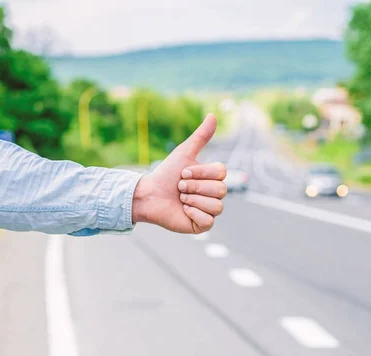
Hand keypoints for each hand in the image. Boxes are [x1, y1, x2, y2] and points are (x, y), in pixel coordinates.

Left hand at [132, 114, 226, 233]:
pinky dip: (194, 213)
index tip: (183, 173)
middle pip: (220, 189)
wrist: (149, 194)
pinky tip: (183, 210)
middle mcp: (213, 194)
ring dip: (193, 199)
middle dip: (195, 186)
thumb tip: (213, 115)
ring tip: (180, 198)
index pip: (221, 173)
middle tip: (179, 187)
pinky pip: (209, 221)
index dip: (201, 172)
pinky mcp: (201, 225)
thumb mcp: (184, 153)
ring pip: (217, 205)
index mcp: (212, 178)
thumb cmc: (166, 174)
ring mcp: (209, 210)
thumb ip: (201, 136)